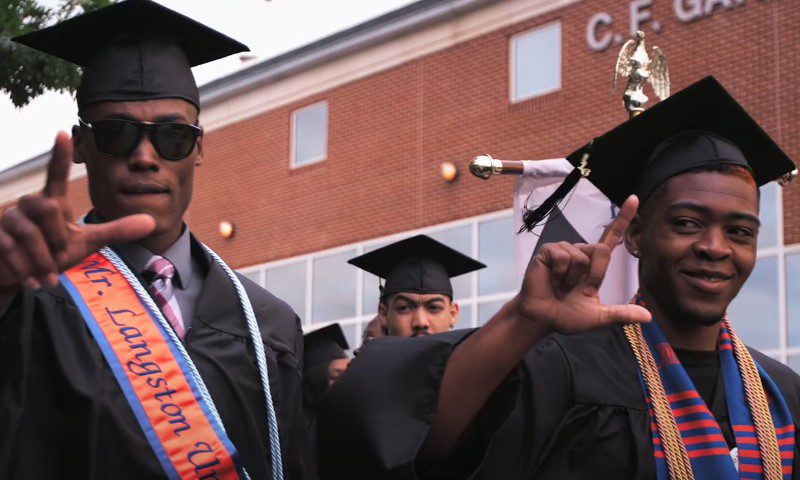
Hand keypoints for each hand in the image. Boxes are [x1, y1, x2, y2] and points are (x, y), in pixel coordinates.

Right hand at [0, 132, 155, 290]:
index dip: (59, 155)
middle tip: (59, 257)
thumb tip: (151, 222)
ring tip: (47, 275)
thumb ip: (116, 231)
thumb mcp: (86, 242)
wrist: (21, 277)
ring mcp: (9, 219)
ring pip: (30, 233)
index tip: (63, 132)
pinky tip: (32, 282)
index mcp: (53, 202)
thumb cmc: (53, 253)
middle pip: (48, 208)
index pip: (56, 175)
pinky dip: (26, 270)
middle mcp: (29, 204)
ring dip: (43, 260)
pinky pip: (12, 250)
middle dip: (57, 239)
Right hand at [515, 195, 650, 334]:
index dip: (624, 218)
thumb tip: (648, 317)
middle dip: (595, 275)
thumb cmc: (567, 316)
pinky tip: (552, 280)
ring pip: (581, 257)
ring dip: (572, 279)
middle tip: (581, 292)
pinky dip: (560, 274)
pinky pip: (563, 257)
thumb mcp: (598, 317)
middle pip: (601, 250)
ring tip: (561, 287)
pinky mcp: (548, 252)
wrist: (542, 318)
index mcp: (595, 264)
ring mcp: (564, 250)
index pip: (612, 237)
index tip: (634, 198)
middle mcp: (581, 252)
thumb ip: (621, 314)